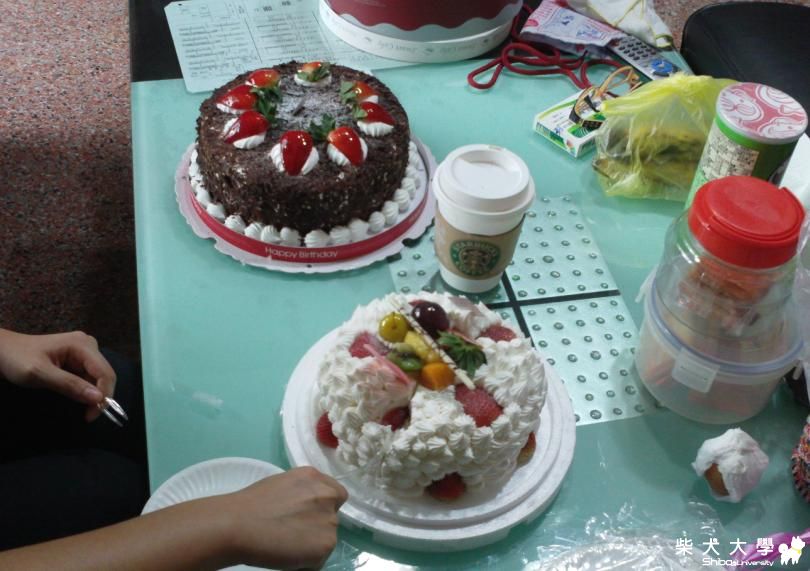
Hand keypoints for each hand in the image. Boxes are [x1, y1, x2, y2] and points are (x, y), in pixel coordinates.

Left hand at [0, 329, 115, 420]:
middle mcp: (88, 346)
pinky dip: (85, 391)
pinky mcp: (78, 359)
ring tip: (83, 410)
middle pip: (105, 375)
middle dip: (100, 397)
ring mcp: (84, 352)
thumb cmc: (17, 359)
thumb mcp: (40, 374)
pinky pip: (89, 377)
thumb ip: (69, 385)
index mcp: (82, 345)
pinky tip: (78, 398)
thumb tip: (98, 398)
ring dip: (93, 395)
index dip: (104, 395)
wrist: (1, 351)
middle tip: (88, 416)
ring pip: (98, 378)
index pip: (105, 372)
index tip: (91, 416)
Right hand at [218, 467, 347, 569]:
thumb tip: (302, 508)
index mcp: (315, 477)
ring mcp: (329, 519)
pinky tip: (287, 557)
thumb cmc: (250, 505)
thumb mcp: (282, 485)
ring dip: (311, 544)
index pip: (336, 494)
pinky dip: (305, 563)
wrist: (239, 524)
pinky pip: (319, 559)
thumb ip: (300, 493)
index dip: (324, 507)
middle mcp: (327, 495)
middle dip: (318, 525)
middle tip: (295, 534)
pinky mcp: (326, 544)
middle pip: (332, 516)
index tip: (309, 517)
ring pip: (326, 538)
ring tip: (286, 545)